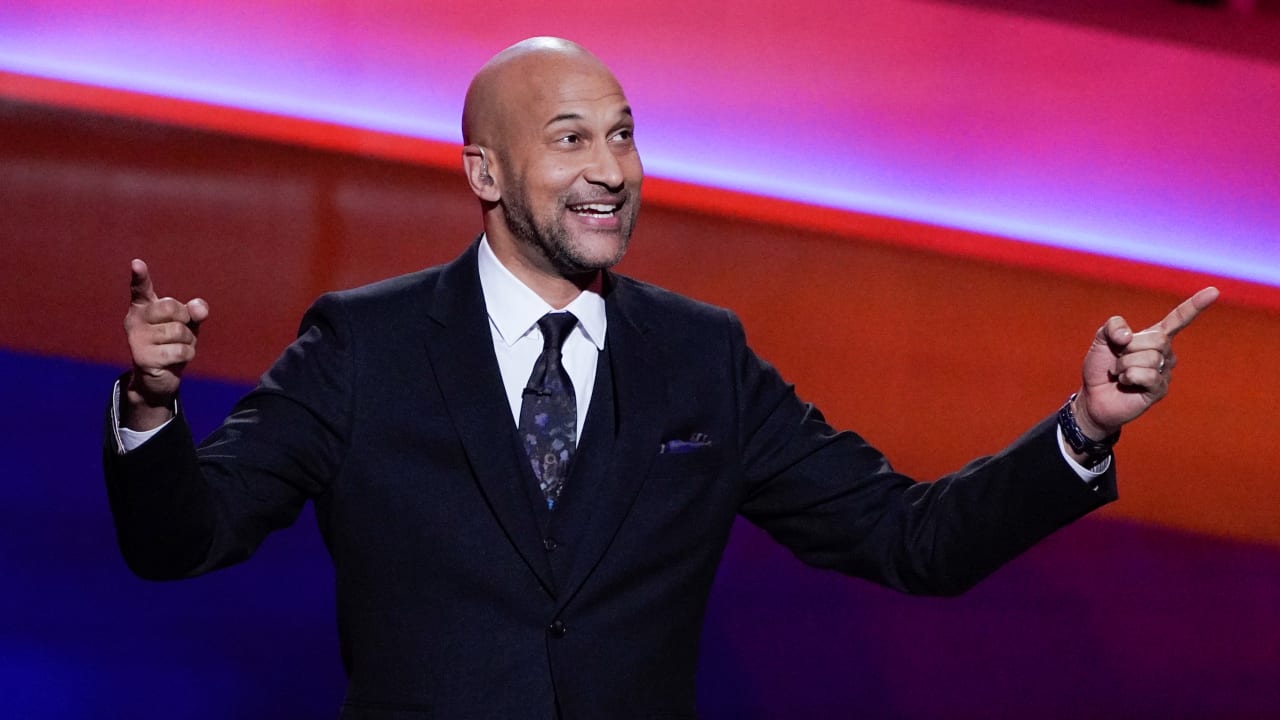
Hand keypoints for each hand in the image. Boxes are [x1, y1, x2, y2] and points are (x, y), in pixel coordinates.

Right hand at [122, 259, 208, 429]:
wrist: (158, 377)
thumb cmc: (172, 344)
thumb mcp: (187, 325)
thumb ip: (195, 312)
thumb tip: (199, 308)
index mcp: (143, 307)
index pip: (140, 288)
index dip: (140, 276)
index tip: (137, 263)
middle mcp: (135, 319)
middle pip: (171, 307)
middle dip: (185, 320)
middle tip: (179, 332)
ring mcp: (136, 338)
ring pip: (178, 331)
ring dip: (187, 341)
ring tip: (175, 347)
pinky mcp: (142, 357)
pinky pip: (180, 350)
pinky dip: (186, 355)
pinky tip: (174, 359)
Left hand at [1073, 287, 1218, 439]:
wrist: (1093, 397)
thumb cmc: (1101, 367)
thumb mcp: (1102, 339)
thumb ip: (1113, 326)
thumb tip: (1128, 336)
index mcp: (1154, 336)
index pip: (1178, 319)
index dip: (1195, 305)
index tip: (1214, 291)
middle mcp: (1165, 353)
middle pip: (1158, 339)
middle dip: (1129, 348)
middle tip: (1118, 359)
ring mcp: (1164, 372)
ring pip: (1150, 358)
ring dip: (1125, 365)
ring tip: (1120, 373)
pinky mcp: (1159, 390)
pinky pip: (1147, 375)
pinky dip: (1129, 377)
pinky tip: (1125, 383)